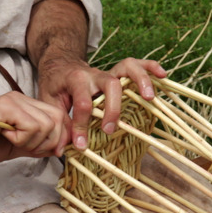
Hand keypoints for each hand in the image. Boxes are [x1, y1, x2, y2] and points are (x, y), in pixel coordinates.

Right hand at [0, 91, 70, 163]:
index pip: (59, 116)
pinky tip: (5, 136)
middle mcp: (22, 99)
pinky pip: (32, 126)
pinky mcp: (7, 107)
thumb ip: (36, 145)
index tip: (55, 153)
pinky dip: (22, 140)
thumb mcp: (16, 147)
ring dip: (33, 142)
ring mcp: (15, 101)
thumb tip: (58, 149)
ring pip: (47, 125)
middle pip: (58, 118)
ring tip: (13, 142)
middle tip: (30, 150)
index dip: (61, 137)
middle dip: (52, 142)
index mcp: (25, 106)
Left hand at [37, 57, 165, 150]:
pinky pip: (137, 64)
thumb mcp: (49, 102)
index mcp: (76, 80)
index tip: (81, 145)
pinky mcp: (117, 71)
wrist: (59, 63)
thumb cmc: (55, 85)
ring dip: (141, 80)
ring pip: (128, 68)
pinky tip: (163, 76)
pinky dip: (151, 67)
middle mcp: (95, 73)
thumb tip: (61, 149)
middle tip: (110, 129)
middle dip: (113, 108)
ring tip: (150, 97)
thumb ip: (58, 123)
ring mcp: (108, 71)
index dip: (82, 126)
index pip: (83, 103)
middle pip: (111, 85)